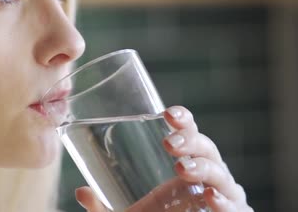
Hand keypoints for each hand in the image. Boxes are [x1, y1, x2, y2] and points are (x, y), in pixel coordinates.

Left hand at [75, 106, 253, 211]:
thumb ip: (102, 206)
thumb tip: (81, 192)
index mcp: (186, 164)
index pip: (188, 134)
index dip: (183, 120)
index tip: (167, 113)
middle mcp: (208, 177)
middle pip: (207, 149)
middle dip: (191, 141)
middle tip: (169, 144)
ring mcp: (223, 196)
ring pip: (222, 175)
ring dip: (205, 168)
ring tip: (183, 168)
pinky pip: (235, 207)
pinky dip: (225, 202)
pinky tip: (210, 197)